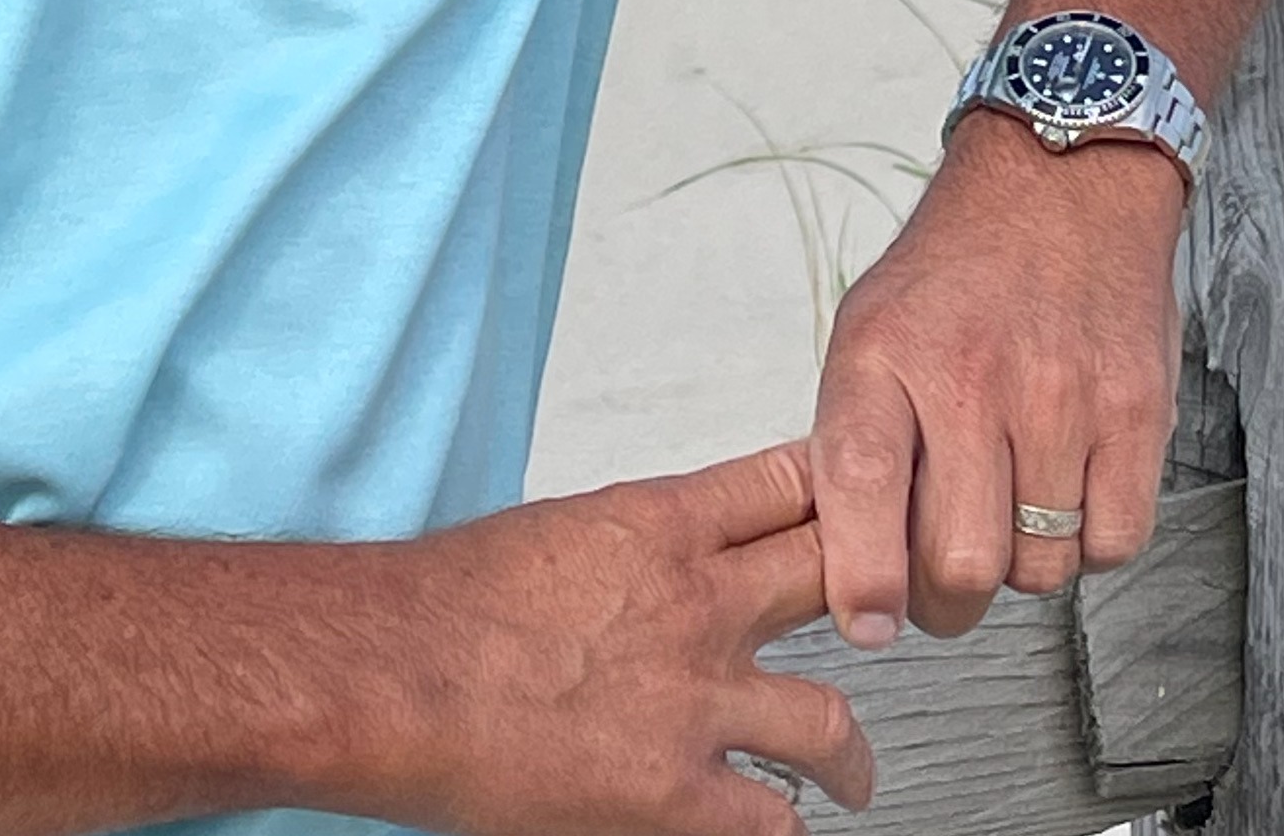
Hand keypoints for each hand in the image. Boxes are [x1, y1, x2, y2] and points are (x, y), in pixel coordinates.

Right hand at [383, 442, 874, 834]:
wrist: (394, 671)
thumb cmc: (442, 603)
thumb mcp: (550, 532)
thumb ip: (620, 551)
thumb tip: (641, 569)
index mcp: (657, 523)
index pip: (785, 483)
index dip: (836, 492)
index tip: (860, 505)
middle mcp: (696, 604)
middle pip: (835, 577)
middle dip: (871, 593)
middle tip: (889, 616)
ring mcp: (697, 702)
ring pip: (832, 722)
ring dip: (849, 754)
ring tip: (853, 771)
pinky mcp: (679, 796)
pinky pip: (773, 820)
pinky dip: (778, 826)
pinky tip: (771, 825)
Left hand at [807, 114, 1182, 645]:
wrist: (1060, 186)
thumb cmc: (956, 274)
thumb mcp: (868, 330)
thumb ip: (855, 441)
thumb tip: (848, 566)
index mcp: (883, 354)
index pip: (861, 486)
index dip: (861, 577)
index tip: (868, 622)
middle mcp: (970, 376)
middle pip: (960, 561)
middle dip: (946, 600)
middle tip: (940, 580)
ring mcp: (1059, 395)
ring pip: (1039, 568)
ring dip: (1021, 562)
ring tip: (1008, 500)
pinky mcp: (1136, 411)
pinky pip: (1114, 544)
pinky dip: (1090, 541)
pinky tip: (1067, 485)